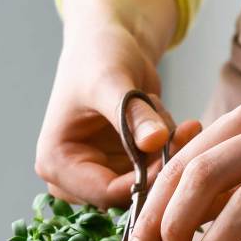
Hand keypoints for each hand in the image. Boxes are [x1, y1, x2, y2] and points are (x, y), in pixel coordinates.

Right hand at [35, 0, 199, 208]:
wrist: (110, 44)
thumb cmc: (98, 56)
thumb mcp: (112, 81)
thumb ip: (131, 114)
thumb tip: (155, 141)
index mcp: (55, 163)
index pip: (104, 193)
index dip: (143, 181)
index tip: (173, 151)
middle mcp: (72, 178)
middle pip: (125, 197)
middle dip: (158, 169)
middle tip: (185, 134)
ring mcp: (98, 175)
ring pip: (145, 188)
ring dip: (167, 158)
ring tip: (176, 122)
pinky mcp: (122, 169)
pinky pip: (155, 175)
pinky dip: (170, 152)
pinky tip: (178, 125)